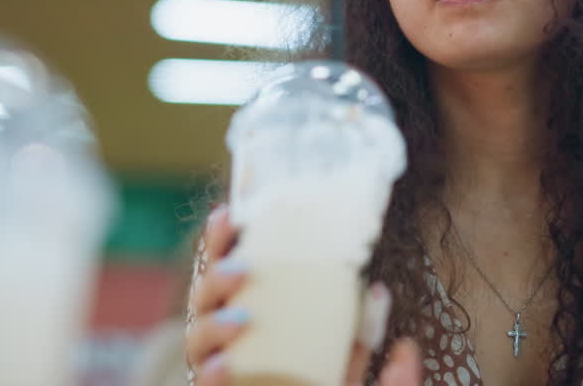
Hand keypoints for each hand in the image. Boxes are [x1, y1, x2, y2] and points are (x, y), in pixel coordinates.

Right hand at [185, 205, 423, 385]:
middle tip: (243, 267)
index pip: (227, 270)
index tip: (229, 214)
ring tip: (241, 319)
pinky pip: (202, 383)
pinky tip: (226, 365)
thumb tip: (386, 305)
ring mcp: (216, 369)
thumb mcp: (349, 375)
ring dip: (212, 325)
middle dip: (215, 276)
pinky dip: (211, 374)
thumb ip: (367, 349)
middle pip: (204, 298)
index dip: (220, 241)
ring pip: (196, 339)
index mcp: (250, 317)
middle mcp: (225, 341)